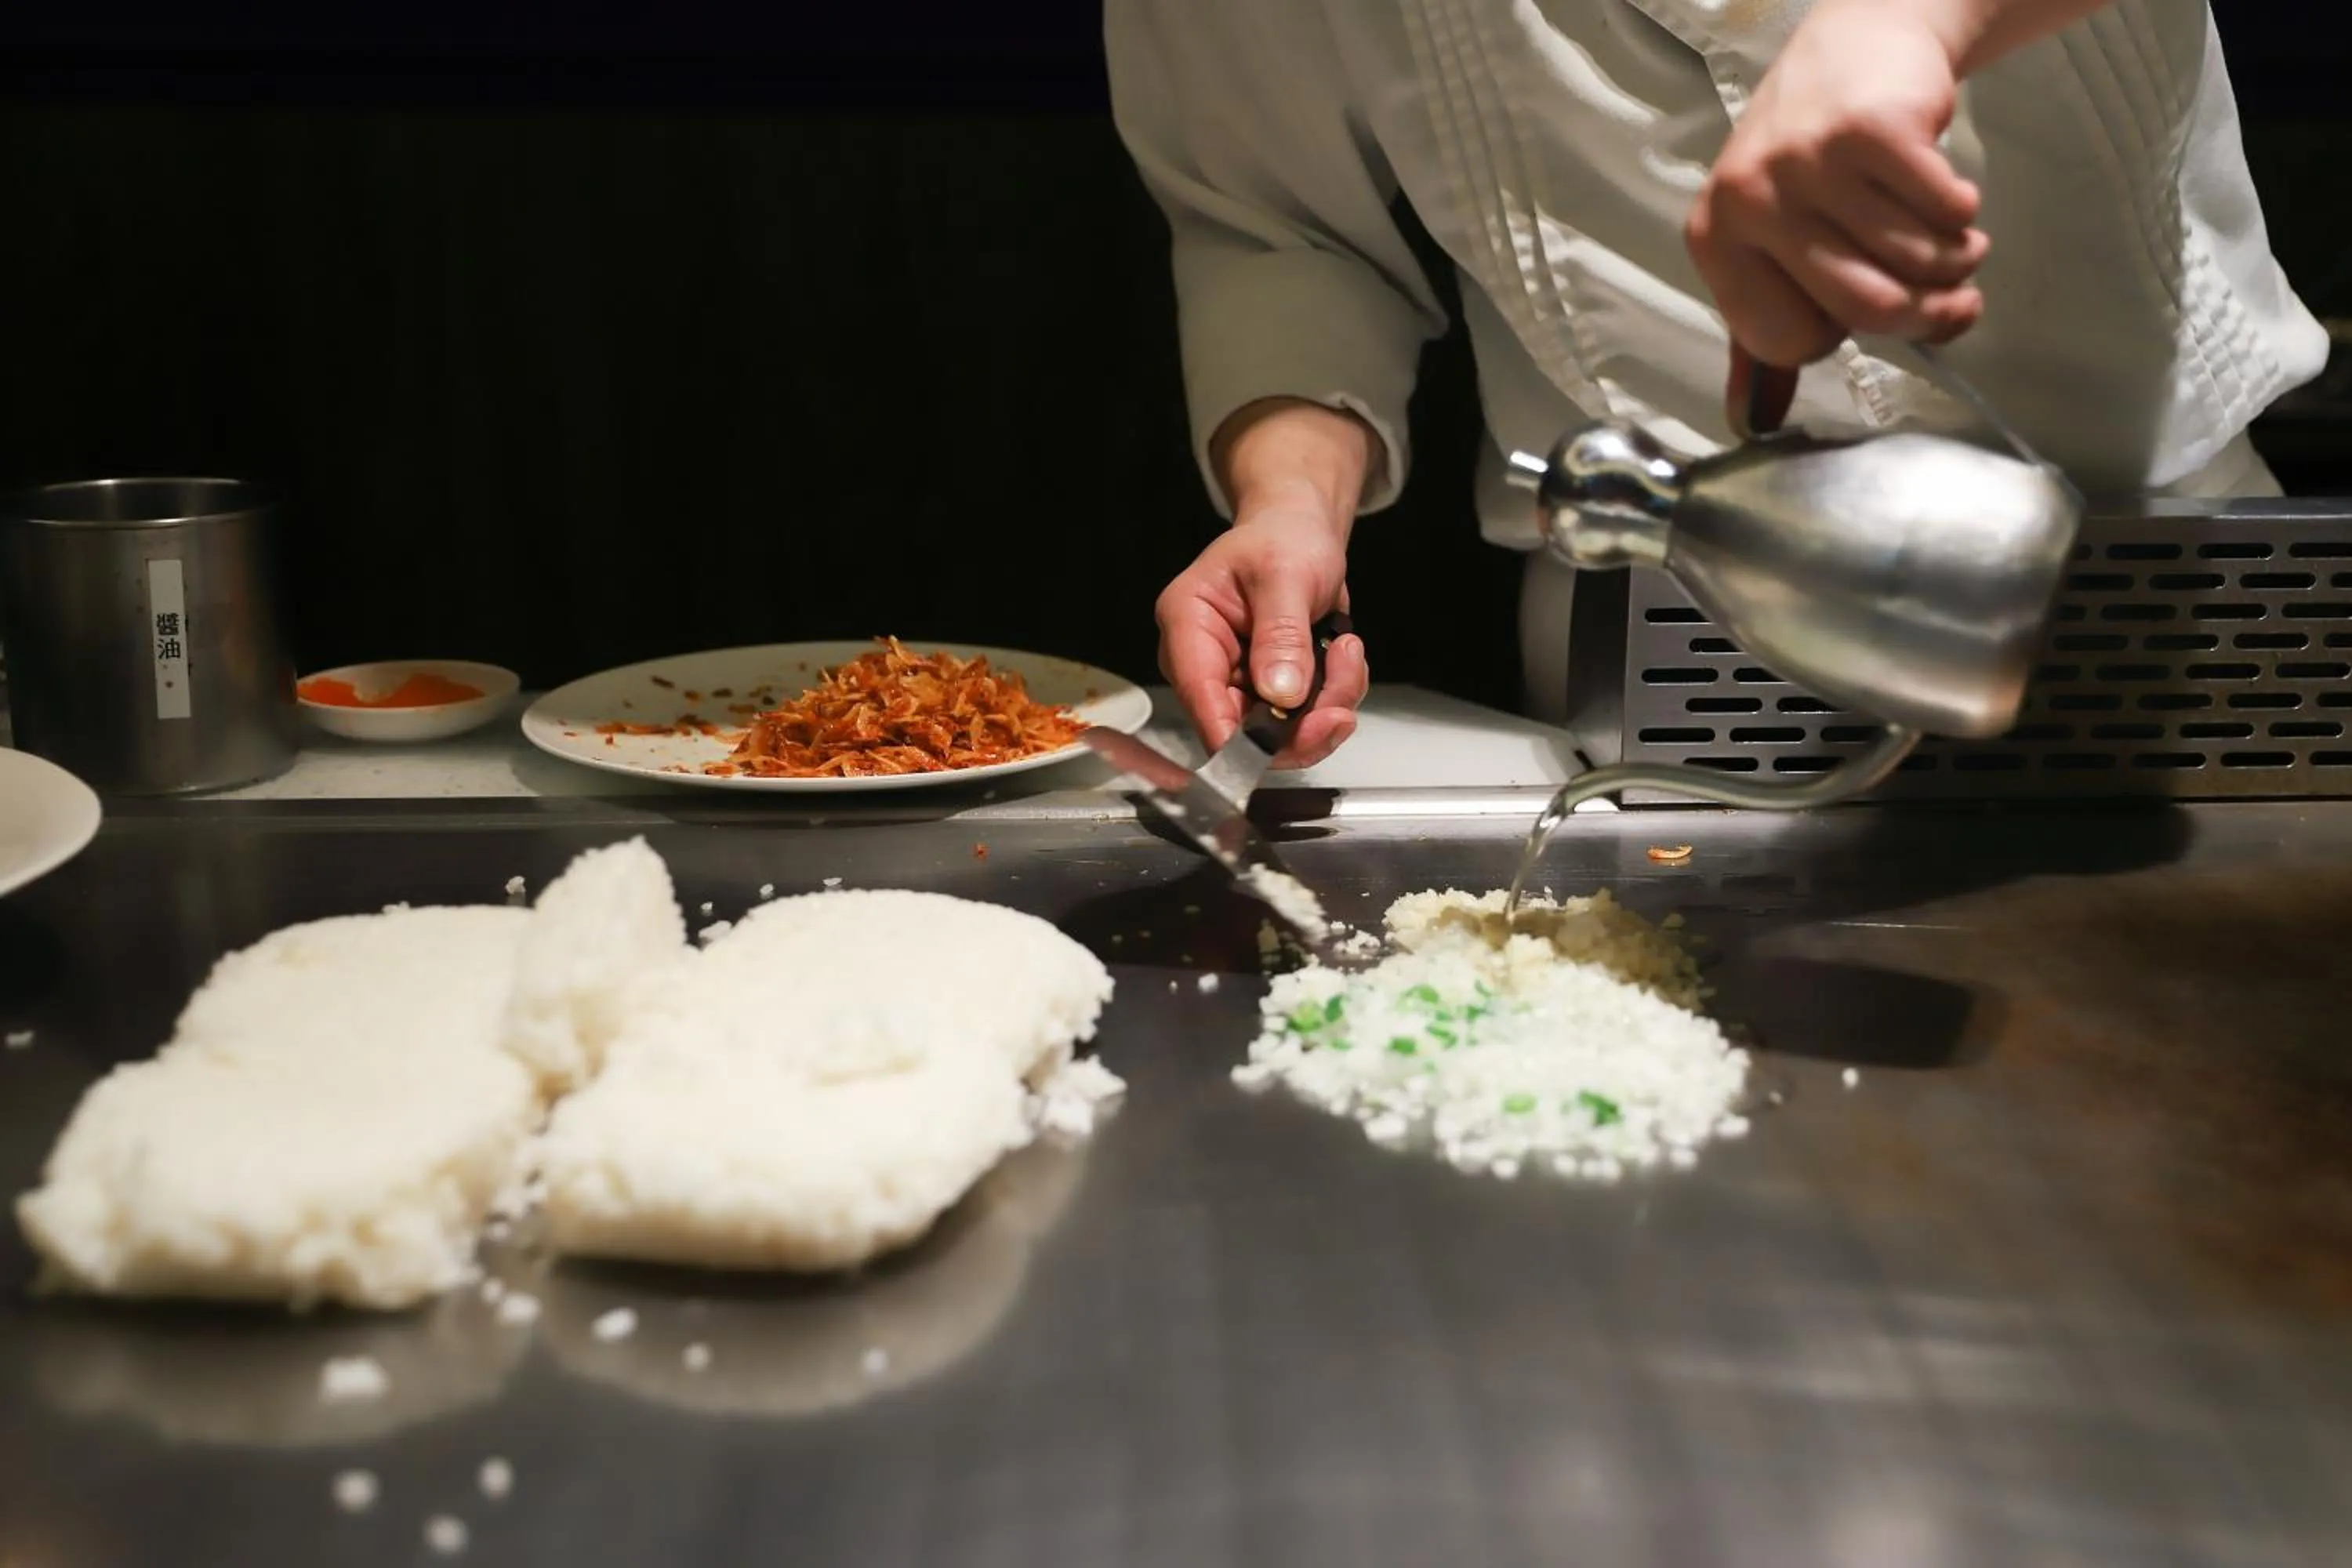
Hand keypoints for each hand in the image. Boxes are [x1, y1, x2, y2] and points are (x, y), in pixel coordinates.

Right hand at [1155, 487, 1369, 768]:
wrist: (1299, 532)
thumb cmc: (1282, 538)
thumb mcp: (1286, 574)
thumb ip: (1282, 633)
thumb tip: (1282, 694)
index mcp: (1187, 625)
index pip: (1200, 696)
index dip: (1237, 737)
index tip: (1288, 744)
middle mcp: (1203, 664)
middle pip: (1241, 731)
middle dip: (1301, 727)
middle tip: (1343, 705)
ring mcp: (1236, 683)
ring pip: (1280, 734)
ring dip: (1327, 707)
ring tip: (1348, 654)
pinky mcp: (1267, 693)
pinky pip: (1303, 721)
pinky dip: (1334, 698)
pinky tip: (1344, 656)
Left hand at [1687, 0, 1989, 395]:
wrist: (1856, 45)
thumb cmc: (1813, 159)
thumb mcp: (1768, 242)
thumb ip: (1762, 331)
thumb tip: (1751, 421)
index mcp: (1715, 241)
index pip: (1785, 342)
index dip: (1838, 336)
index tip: (1857, 310)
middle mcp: (1749, 199)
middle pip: (1862, 309)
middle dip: (1926, 315)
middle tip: (1955, 303)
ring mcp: (1808, 160)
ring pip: (1912, 261)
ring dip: (1954, 263)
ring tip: (1954, 242)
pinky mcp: (1871, 129)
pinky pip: (1945, 210)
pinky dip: (1964, 214)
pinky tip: (1950, 196)